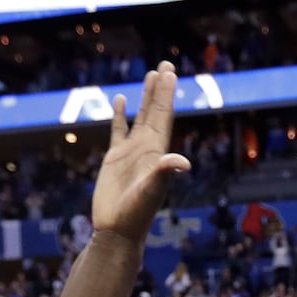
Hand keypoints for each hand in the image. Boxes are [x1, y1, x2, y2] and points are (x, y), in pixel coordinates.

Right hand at [91, 62, 190, 241]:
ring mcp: (131, 153)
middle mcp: (147, 149)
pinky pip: (119, 131)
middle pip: (155, 111)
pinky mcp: (114, 160)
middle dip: (160, 89)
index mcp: (157, 152)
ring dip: (145, 98)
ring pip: (140, 118)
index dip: (166, 94)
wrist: (118, 231)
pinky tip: (121, 100)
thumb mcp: (151, 192)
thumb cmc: (136, 214)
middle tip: (165, 65)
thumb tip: (182, 161)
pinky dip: (120, 115)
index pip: (164, 116)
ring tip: (150, 75)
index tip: (169, 72)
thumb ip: (164, 174)